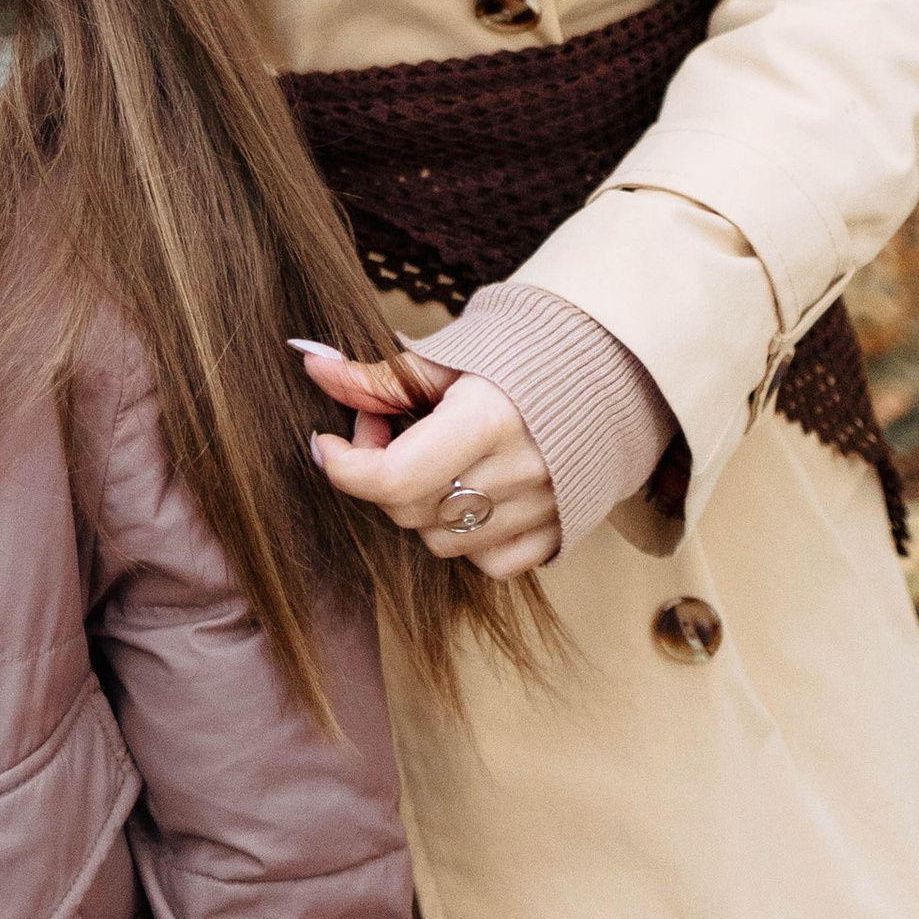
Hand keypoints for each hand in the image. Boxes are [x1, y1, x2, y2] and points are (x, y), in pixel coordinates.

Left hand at [299, 351, 561, 576]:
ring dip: (420, 506)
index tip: (327, 442)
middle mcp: (520, 471)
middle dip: (379, 473)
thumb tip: (311, 363)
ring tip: (430, 460)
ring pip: (441, 542)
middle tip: (383, 429)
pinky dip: (467, 537)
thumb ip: (378, 375)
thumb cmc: (520, 356)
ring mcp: (543, 509)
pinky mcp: (559, 533)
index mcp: (490, 418)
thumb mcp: (447, 357)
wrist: (607, 371)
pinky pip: (488, 563)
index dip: (346, 467)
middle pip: (410, 510)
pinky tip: (469, 492)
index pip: (395, 477)